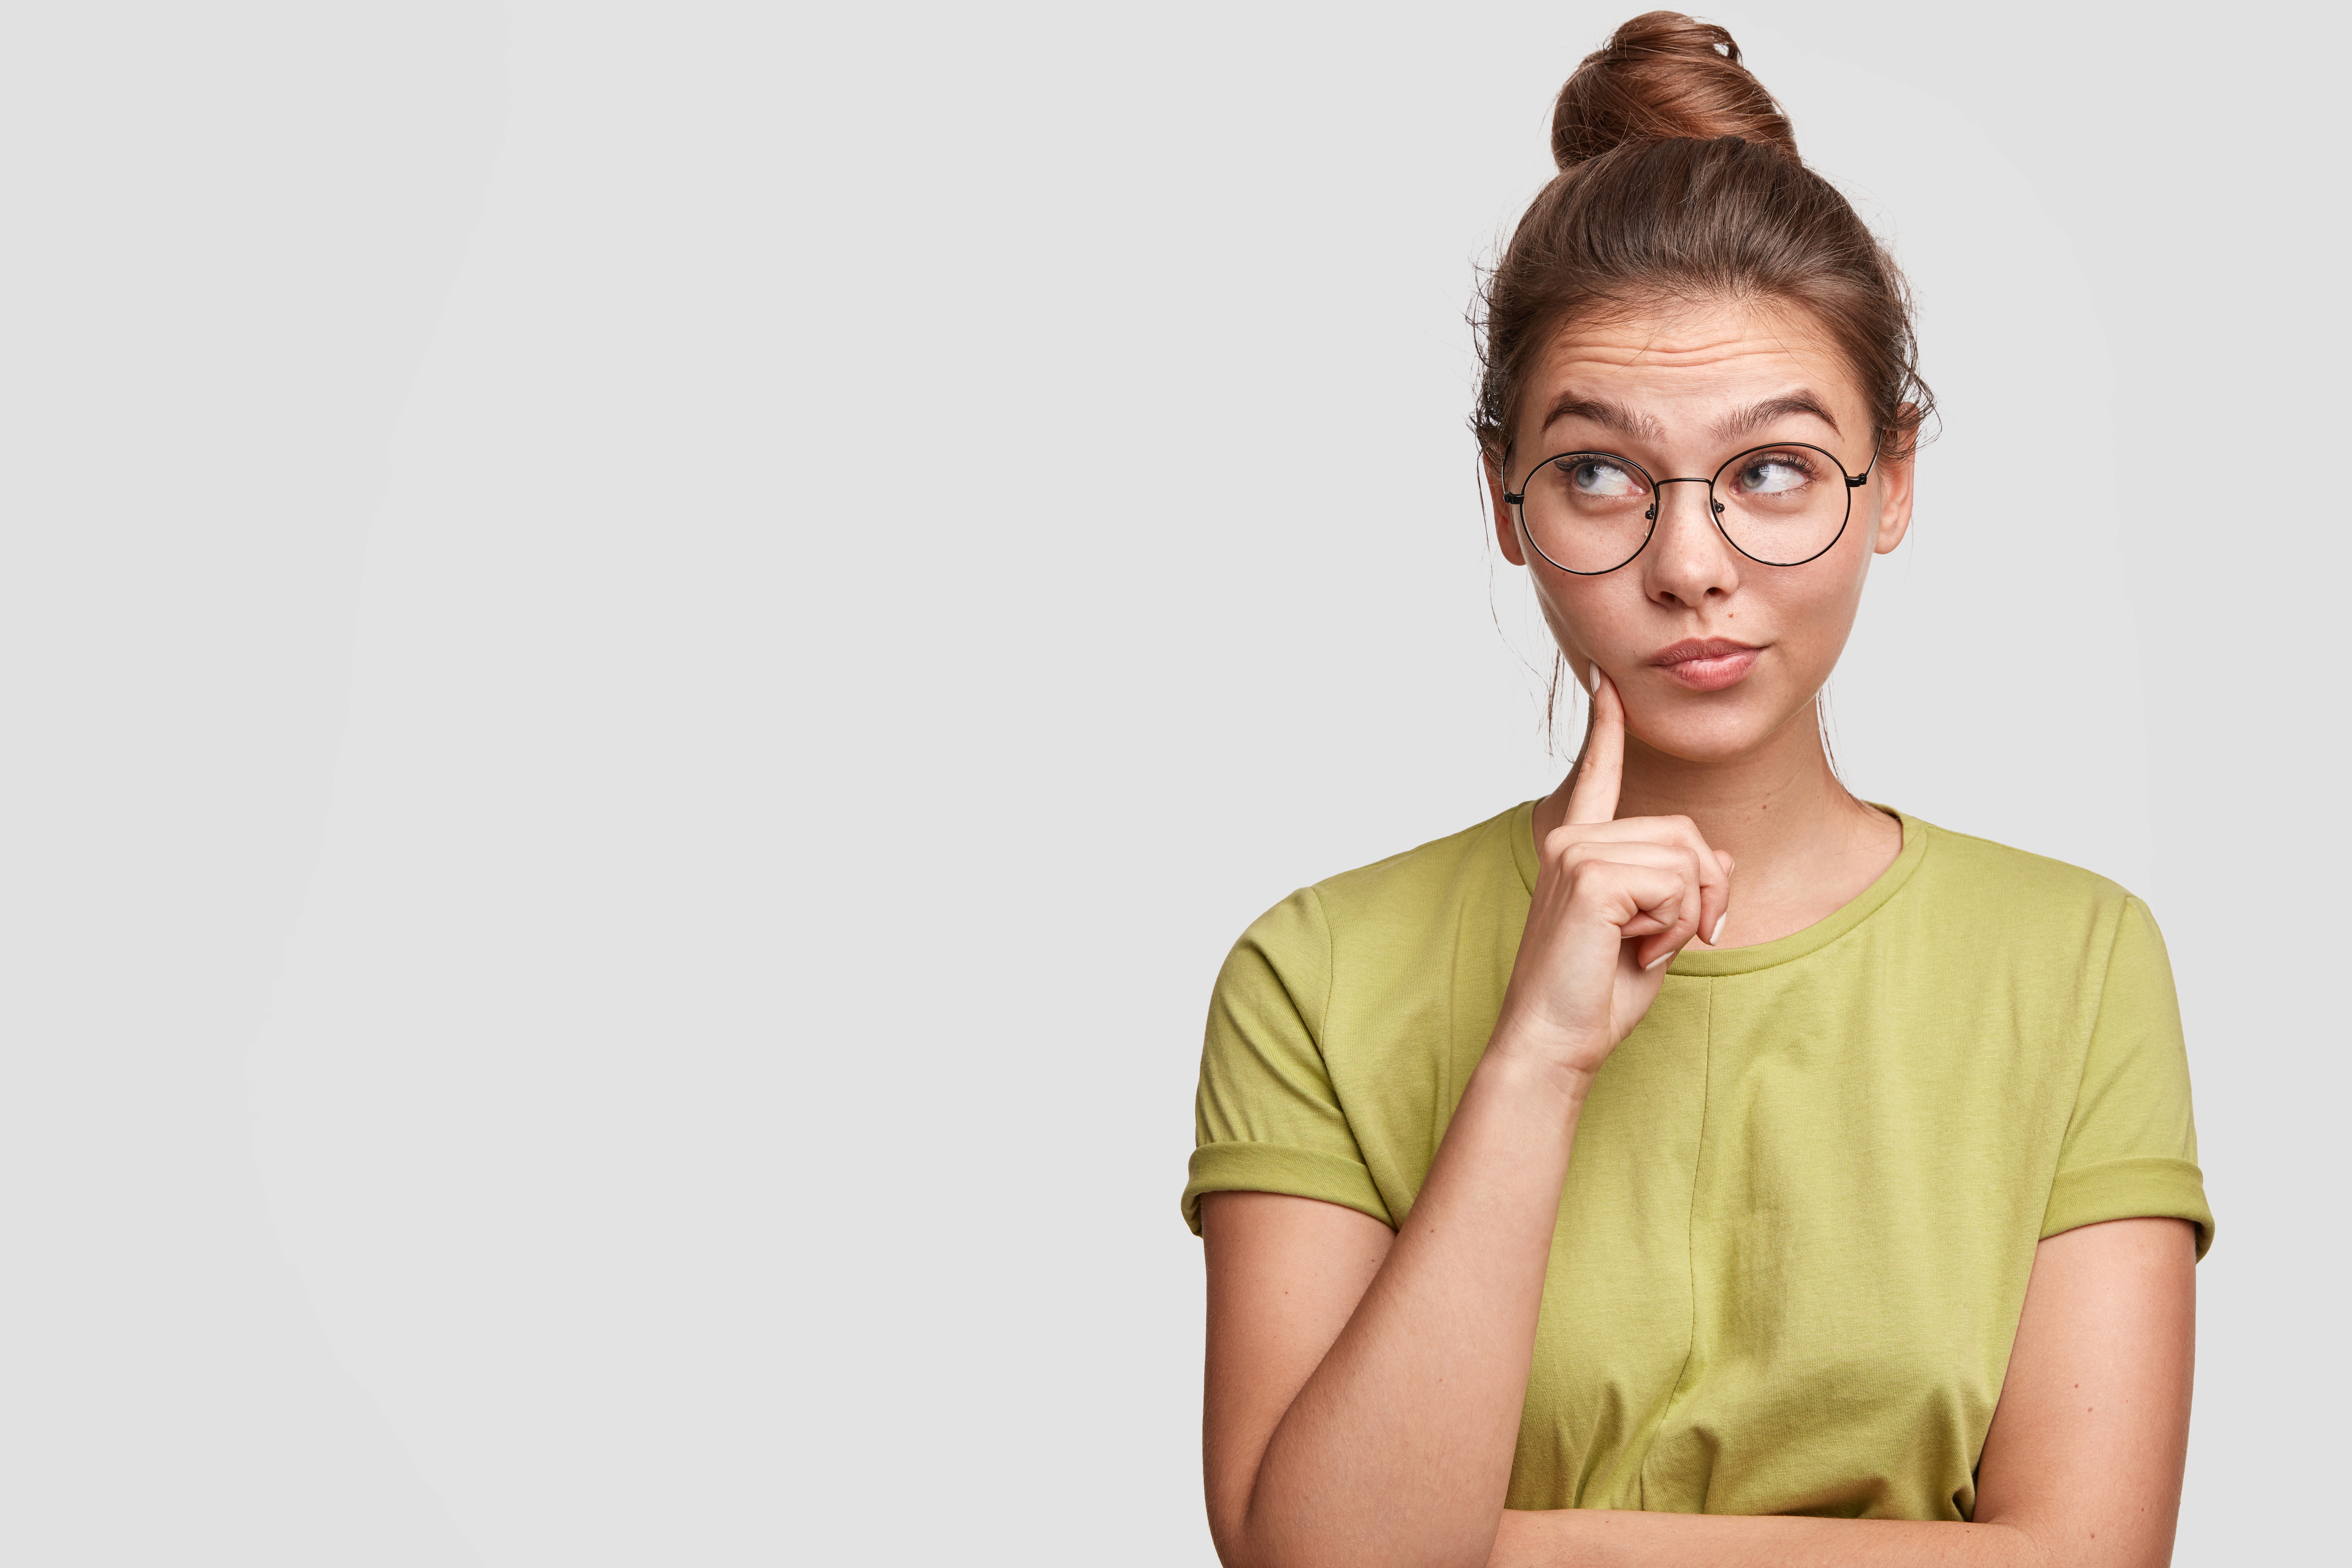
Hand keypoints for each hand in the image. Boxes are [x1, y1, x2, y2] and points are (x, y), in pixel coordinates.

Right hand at [1489, 670, 1732, 1087]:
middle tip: (1669, 940)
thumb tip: (1718, 853)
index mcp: (1578, 848)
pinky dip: (1674, 926)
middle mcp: (1572, 840)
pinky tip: (1635, 949)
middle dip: (1703, 893)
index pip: (1598, 775)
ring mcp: (1577, 853)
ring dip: (1688, 914)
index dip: (1608, 728)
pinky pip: (1676, 885)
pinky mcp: (1590, 877)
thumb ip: (1683, 882)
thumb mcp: (1656, 929)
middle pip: (1685, 833)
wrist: (1555, 1039)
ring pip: (1687, 858)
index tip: (1607, 683)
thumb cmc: (1595, 992)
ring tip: (1644, 947)